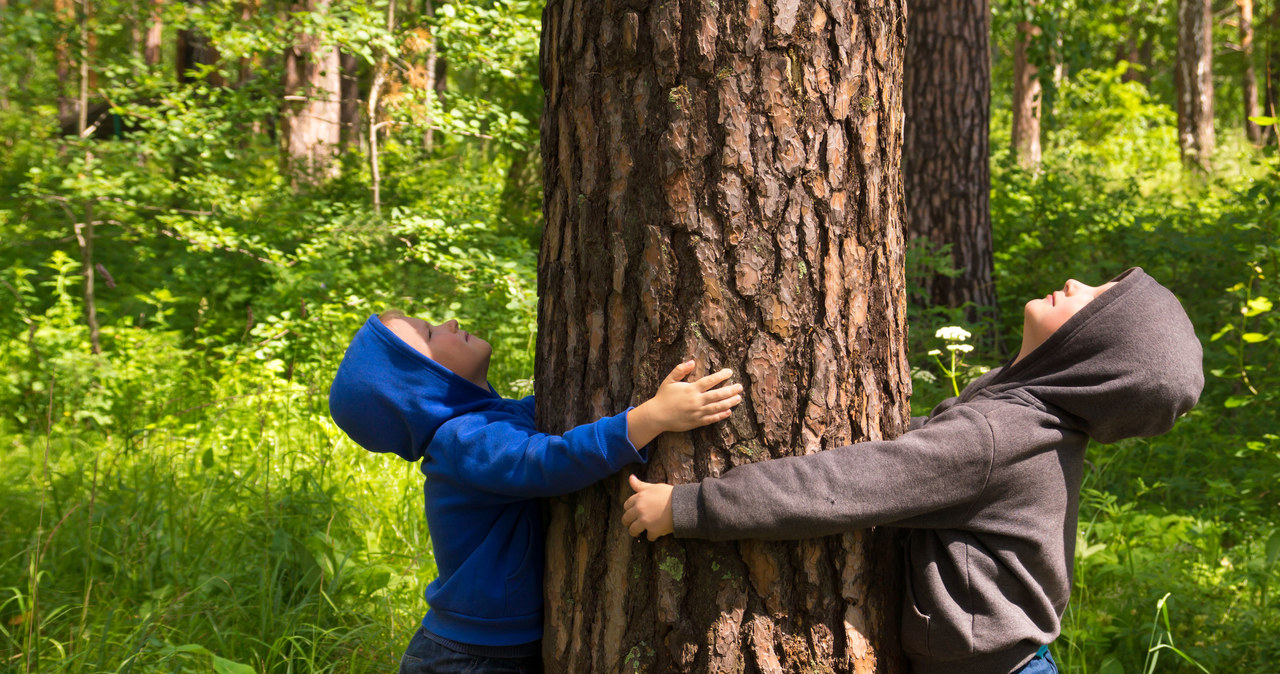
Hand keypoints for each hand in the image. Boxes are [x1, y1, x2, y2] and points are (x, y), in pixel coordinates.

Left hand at [622, 474, 674, 539]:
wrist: (682, 505)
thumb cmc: (669, 494)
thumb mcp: (653, 487)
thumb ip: (640, 485)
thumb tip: (630, 477)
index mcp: (638, 498)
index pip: (626, 506)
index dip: (629, 510)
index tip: (632, 512)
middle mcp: (639, 510)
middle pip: (626, 519)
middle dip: (628, 522)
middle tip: (632, 524)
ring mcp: (645, 521)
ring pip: (633, 530)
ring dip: (635, 532)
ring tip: (638, 533)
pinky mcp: (653, 530)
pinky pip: (648, 537)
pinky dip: (651, 536)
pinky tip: (654, 534)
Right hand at [626, 361, 742, 447]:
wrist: (657, 416)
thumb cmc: (663, 397)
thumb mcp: (669, 380)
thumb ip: (680, 370)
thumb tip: (692, 361)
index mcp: (691, 389)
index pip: (710, 381)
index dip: (721, 376)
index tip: (730, 372)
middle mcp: (696, 401)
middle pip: (718, 394)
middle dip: (731, 390)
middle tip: (740, 387)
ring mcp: (697, 412)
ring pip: (718, 407)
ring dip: (730, 402)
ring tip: (738, 398)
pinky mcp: (697, 422)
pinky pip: (712, 419)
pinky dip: (721, 415)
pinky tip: (728, 412)